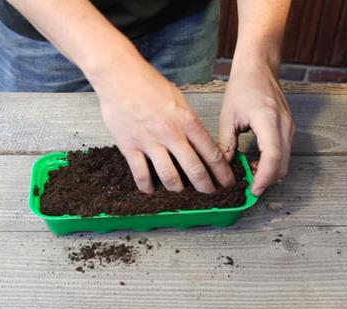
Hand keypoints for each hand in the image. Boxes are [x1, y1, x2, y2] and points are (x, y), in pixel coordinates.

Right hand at [91, 57, 234, 193]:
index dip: (222, 172)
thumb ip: (188, 122)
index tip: (227, 182)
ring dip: (178, 188)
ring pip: (169, 177)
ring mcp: (150, 142)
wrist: (119, 77)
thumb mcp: (178, 99)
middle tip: (210, 193)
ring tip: (180, 190)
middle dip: (206, 186)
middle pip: (194, 169)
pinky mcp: (130, 147)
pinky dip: (147, 187)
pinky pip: (141, 174)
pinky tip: (151, 190)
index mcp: (187, 121)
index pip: (212, 153)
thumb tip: (198, 141)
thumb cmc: (148, 84)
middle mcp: (171, 134)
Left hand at [219, 61, 294, 195]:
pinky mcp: (289, 128)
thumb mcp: (228, 116)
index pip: (272, 156)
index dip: (264, 177)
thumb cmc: (242, 87)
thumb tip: (223, 167)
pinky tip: (257, 164)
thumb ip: (226, 143)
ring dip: (271, 173)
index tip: (253, 189)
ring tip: (251, 176)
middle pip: (282, 164)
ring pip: (286, 161)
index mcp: (268, 120)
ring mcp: (290, 127)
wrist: (259, 68)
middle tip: (249, 188)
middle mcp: (284, 125)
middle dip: (267, 180)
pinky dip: (273, 163)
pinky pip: (285, 153)